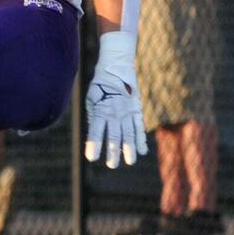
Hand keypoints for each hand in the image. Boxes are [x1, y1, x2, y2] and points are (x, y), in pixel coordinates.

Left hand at [85, 30, 147, 168]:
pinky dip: (141, 139)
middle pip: (114, 136)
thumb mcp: (91, 100)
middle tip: (112, 165)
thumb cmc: (99, 86)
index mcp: (100, 110)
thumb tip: (95, 135)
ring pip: (128, 134)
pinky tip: (142, 151)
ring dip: (129, 149)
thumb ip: (94, 117)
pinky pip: (139, 127)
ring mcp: (127, 112)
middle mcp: (114, 113)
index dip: (94, 144)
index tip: (91, 157)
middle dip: (113, 152)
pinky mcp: (136, 110)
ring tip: (129, 162)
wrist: (116, 68)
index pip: (95, 131)